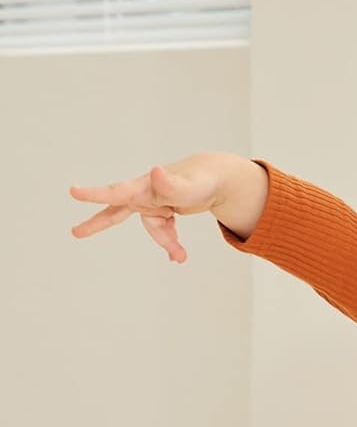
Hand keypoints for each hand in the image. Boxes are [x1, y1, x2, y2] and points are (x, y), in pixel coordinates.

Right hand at [68, 152, 227, 263]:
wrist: (212, 178)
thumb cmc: (200, 180)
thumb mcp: (189, 187)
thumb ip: (171, 183)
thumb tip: (155, 171)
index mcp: (144, 187)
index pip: (116, 191)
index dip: (94, 194)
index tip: (73, 191)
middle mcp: (143, 195)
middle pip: (116, 210)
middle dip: (96, 223)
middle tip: (75, 232)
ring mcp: (151, 203)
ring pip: (152, 229)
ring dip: (165, 242)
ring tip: (181, 256)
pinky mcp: (160, 211)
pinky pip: (162, 231)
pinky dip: (171, 243)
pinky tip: (179, 255)